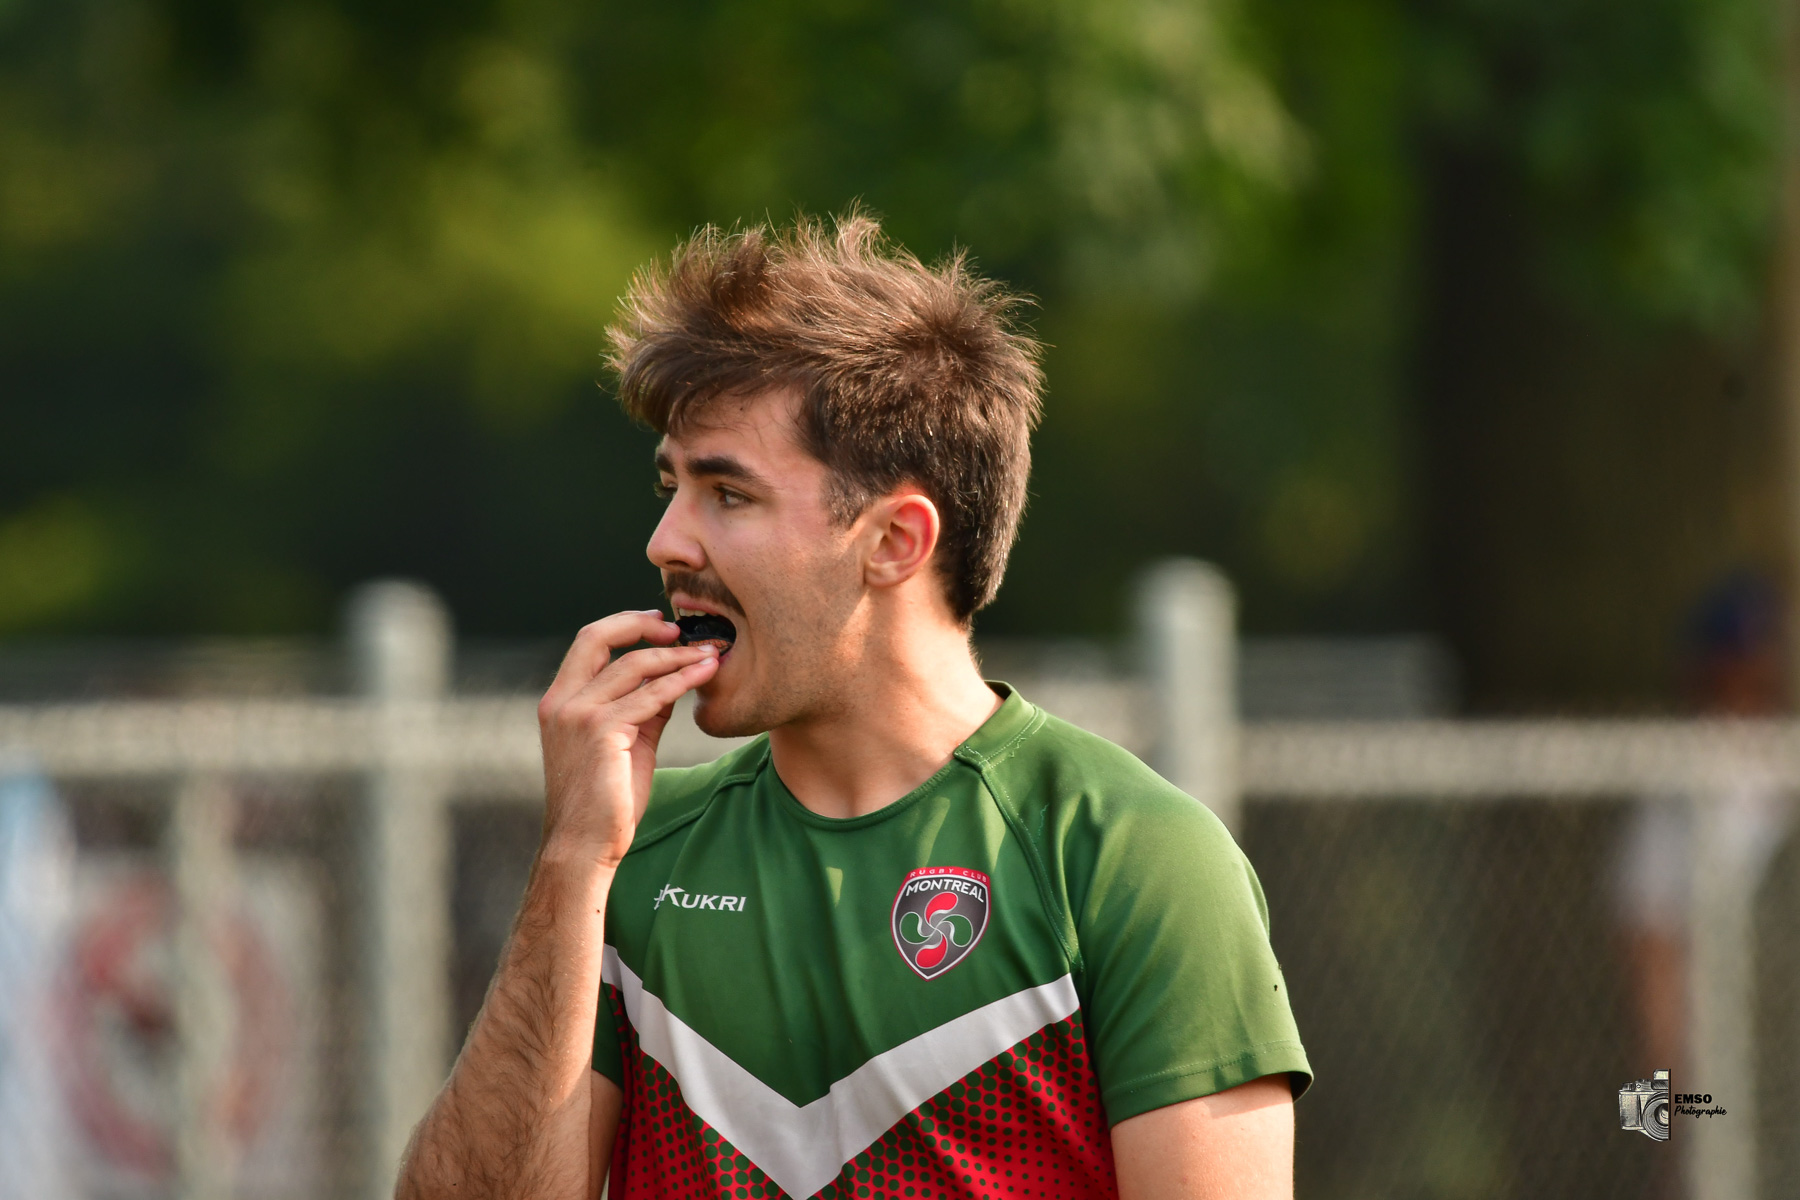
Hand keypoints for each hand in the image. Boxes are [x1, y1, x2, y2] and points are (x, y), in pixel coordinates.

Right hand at [536, 610, 720, 865]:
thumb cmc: (606, 801)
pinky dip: (682, 681)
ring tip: (710, 653)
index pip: (588, 642)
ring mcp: (578, 715)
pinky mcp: (601, 732)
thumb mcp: (625, 743)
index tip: (658, 624)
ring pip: (634, 665)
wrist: (586, 846)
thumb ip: (642, 709)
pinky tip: (705, 675)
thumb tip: (671, 680)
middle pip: (599, 637)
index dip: (624, 625)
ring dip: (677, 655)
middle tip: (681, 629)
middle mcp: (562, 702)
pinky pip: (650, 696)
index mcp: (560, 700)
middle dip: (641, 625)